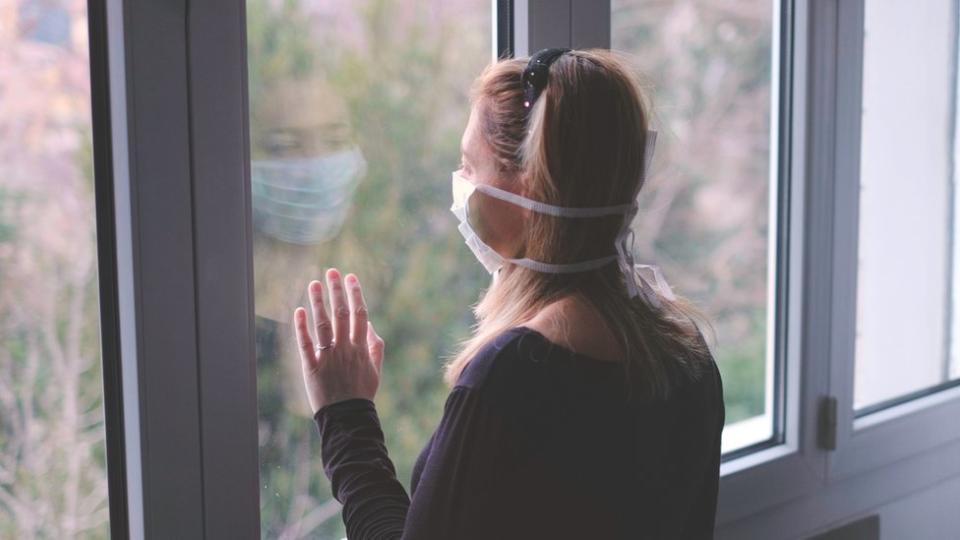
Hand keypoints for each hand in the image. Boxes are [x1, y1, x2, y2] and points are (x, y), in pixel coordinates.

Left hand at [293, 268, 384, 413]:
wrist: (347, 418)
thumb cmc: (361, 393)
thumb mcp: (375, 370)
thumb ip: (375, 346)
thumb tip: (369, 324)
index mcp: (361, 348)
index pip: (359, 315)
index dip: (355, 294)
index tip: (351, 277)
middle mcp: (345, 349)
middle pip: (341, 314)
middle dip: (336, 291)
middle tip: (331, 271)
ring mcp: (328, 358)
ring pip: (323, 325)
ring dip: (318, 302)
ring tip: (313, 283)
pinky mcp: (312, 368)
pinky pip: (306, 344)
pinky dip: (302, 327)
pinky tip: (298, 310)